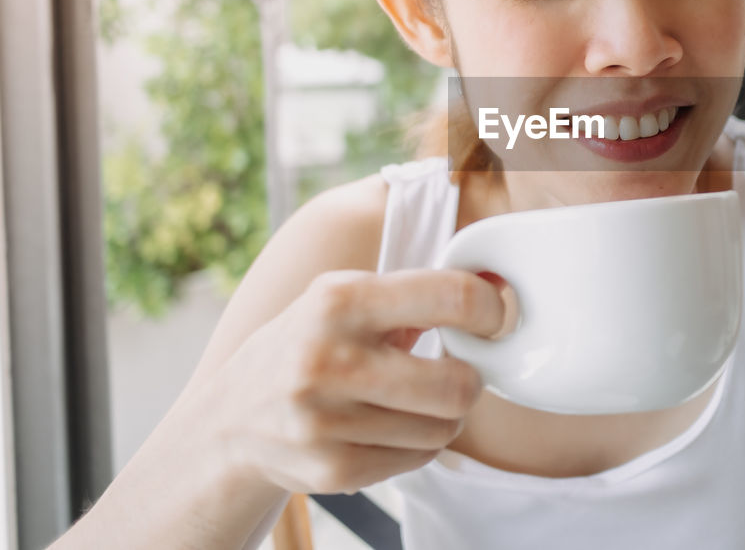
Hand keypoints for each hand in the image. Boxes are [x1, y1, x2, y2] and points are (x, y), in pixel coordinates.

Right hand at [188, 268, 513, 494]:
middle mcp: (328, 359)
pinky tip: (388, 427)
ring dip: (444, 416)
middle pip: (457, 384)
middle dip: (470, 379)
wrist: (229, 420)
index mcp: (339, 300)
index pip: (453, 298)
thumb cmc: (306, 345)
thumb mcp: (343, 297)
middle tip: (457, 372)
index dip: (491, 311)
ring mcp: (326, 421)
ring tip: (414, 401)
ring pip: (444, 428)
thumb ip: (418, 292)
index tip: (492, 320)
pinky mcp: (331, 470)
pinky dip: (418, 445)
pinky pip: (419, 459)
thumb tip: (501, 287)